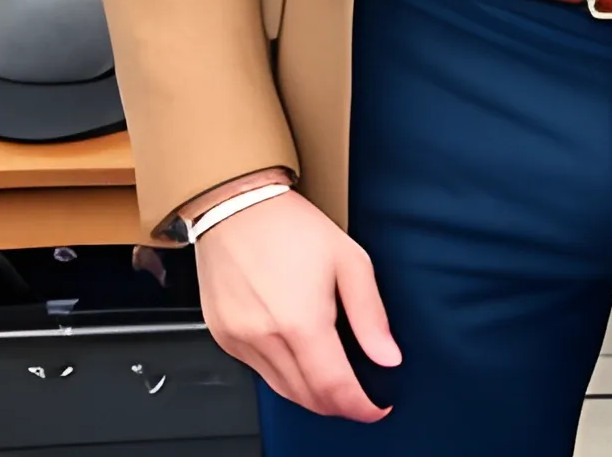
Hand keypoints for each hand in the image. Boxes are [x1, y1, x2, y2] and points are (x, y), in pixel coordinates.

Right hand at [194, 186, 400, 419]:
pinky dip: (283, 374)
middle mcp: (266, 338)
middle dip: (338, 403)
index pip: (334, 389)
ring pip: (282, 391)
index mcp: (301, 321)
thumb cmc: (291, 225)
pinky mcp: (224, 337)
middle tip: (358, 393)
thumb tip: (388, 356)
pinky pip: (258, 372)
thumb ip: (370, 314)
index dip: (360, 406)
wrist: (236, 204)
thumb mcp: (348, 258)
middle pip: (308, 398)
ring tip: (331, 375)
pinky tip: (296, 353)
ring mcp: (240, 341)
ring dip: (311, 393)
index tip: (376, 407)